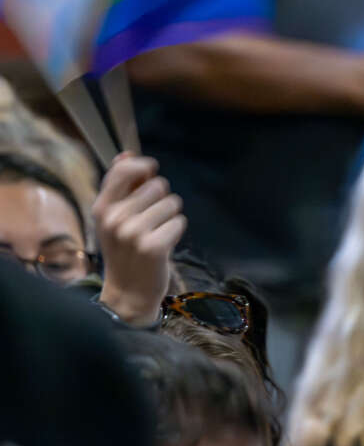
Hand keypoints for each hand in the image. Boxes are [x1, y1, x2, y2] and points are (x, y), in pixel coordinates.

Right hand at [95, 154, 185, 326]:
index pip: (124, 169)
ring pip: (172, 203)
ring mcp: (133, 233)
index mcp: (102, 208)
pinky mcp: (153, 246)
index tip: (150, 171)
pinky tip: (163, 245)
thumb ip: (122, 186)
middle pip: (158, 184)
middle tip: (150, 221)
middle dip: (161, 199)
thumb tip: (127, 154)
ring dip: (170, 217)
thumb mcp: (114, 217)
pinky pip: (180, 222)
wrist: (128, 291)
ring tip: (155, 233)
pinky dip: (176, 232)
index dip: (143, 165)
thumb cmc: (126, 249)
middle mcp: (114, 218)